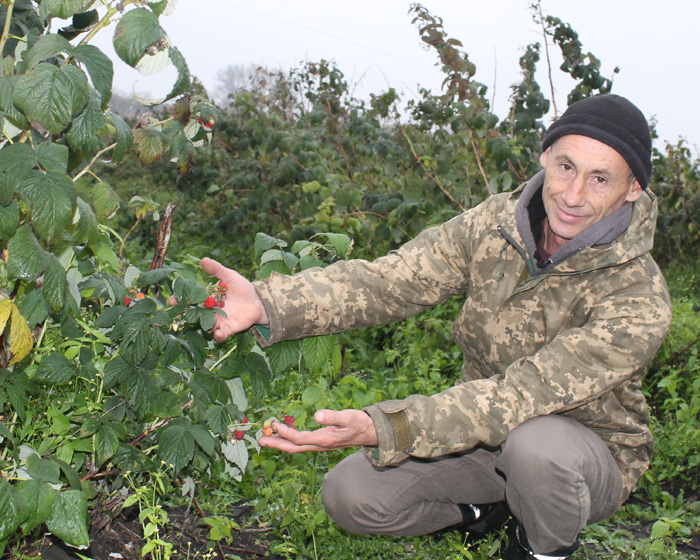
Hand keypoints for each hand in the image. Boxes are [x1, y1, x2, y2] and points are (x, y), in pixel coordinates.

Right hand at [171, 258, 268, 341]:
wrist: (258, 300)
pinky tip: (217, 334)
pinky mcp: (229, 328)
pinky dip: (218, 335)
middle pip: (195, 314)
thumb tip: (203, 260)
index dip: (180, 299)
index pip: (191, 298)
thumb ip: (217, 270)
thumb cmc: (242, 287)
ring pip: (206, 325)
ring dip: (203, 325)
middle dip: (186, 314)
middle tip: (179, 314)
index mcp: (207, 297)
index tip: (172, 300)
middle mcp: (210, 311)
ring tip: (200, 323)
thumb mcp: (229, 276)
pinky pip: (221, 334)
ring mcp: (218, 321)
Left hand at [259, 409, 377, 453]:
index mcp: (324, 439)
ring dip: (281, 443)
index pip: (299, 438)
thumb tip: (317, 415)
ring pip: (297, 447)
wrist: (369, 432)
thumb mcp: (347, 417)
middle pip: (294, 448)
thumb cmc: (358, 423)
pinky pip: (301, 444)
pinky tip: (285, 435)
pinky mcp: (321, 442)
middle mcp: (320, 445)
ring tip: (267, 439)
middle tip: (260, 441)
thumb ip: (332, 416)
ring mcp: (320, 445)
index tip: (274, 425)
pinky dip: (290, 441)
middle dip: (276, 444)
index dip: (285, 433)